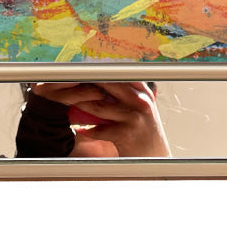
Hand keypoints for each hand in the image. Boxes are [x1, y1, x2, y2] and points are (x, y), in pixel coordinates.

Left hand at [29, 82, 170, 156]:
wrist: (155, 159)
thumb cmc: (145, 132)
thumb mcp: (142, 108)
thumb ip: (128, 93)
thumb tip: (103, 77)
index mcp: (144, 93)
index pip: (120, 73)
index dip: (102, 69)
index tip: (86, 67)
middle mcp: (141, 102)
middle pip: (108, 85)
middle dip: (88, 84)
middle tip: (71, 83)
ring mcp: (134, 118)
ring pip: (100, 107)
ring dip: (82, 105)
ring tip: (71, 104)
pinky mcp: (126, 134)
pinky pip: (100, 129)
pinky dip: (88, 130)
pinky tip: (81, 130)